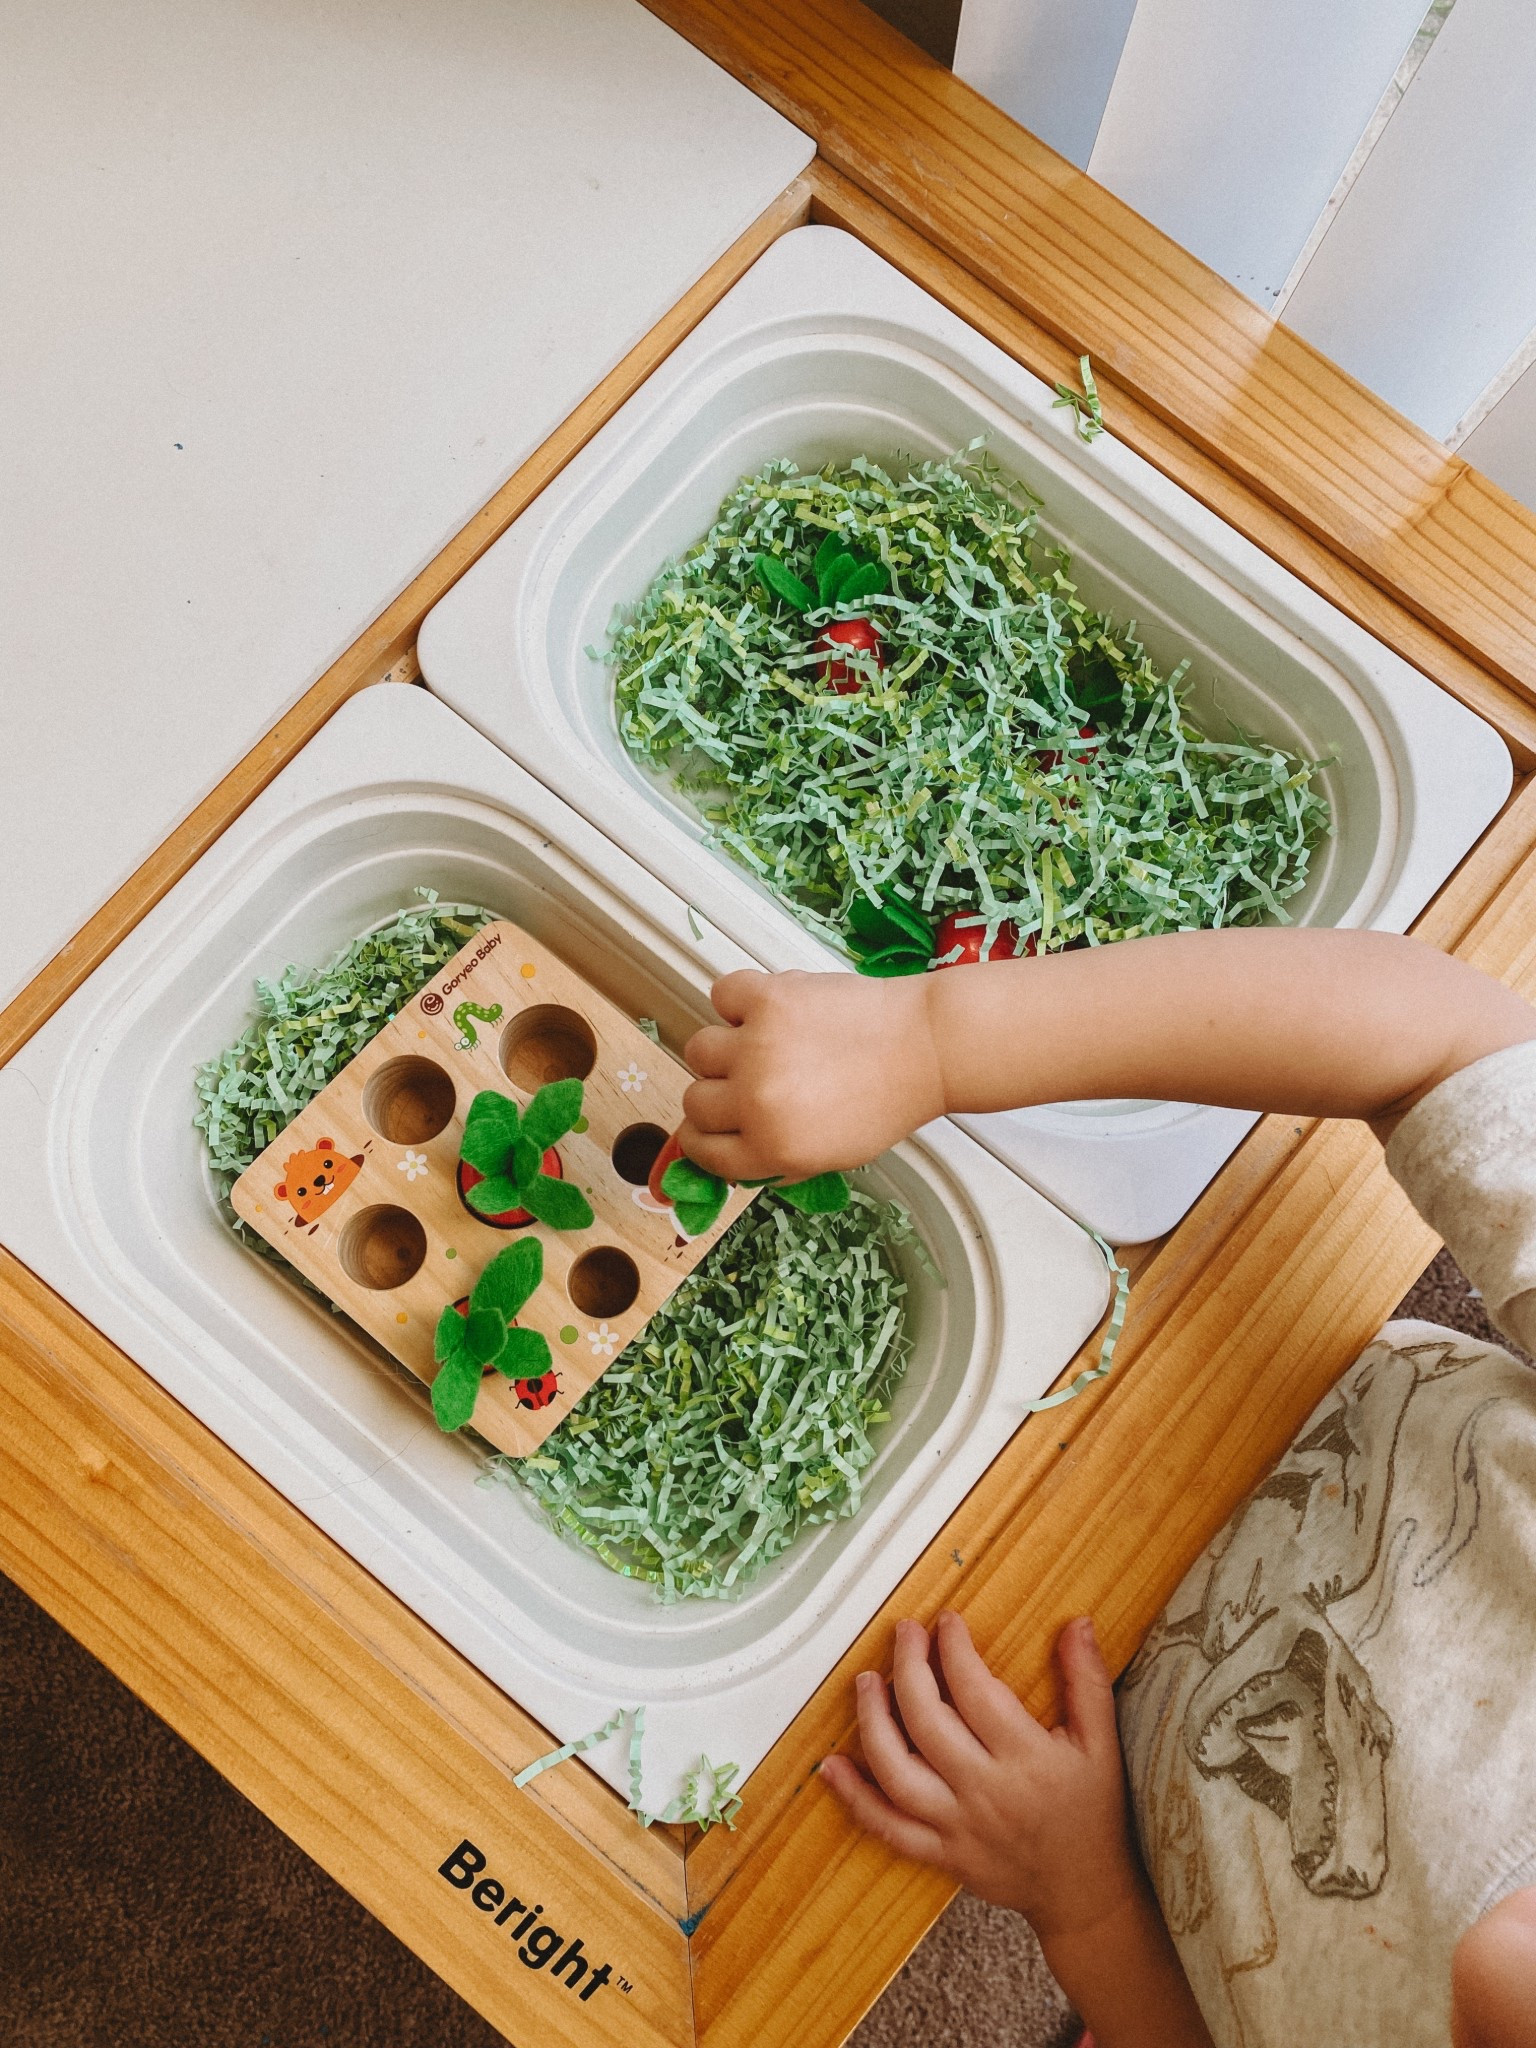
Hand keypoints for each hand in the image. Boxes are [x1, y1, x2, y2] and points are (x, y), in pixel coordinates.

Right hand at [677, 968, 945, 1183]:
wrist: (926, 1047)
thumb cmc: (887, 1101)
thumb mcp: (829, 1156)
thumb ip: (773, 1159)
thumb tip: (727, 1156)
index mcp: (772, 1148)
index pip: (702, 1151)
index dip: (705, 1140)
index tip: (713, 1128)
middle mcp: (757, 1100)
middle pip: (695, 1102)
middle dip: (718, 1097)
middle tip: (747, 1084)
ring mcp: (758, 1046)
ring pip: (699, 1050)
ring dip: (724, 1050)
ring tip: (760, 1045)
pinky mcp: (768, 999)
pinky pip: (721, 995)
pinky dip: (737, 1001)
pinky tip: (764, 1012)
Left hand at [823, 1612, 1212, 2047]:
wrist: (1083, 1893)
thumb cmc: (1092, 1812)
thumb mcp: (1101, 1743)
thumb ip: (1087, 1681)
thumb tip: (1077, 1623)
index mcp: (1026, 1758)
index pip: (976, 1691)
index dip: (953, 1649)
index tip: (946, 1622)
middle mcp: (986, 1791)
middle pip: (928, 1722)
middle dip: (908, 1668)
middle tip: (903, 1632)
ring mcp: (957, 1826)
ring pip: (898, 1772)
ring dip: (873, 1722)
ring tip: (865, 1682)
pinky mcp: (940, 1853)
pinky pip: (888, 1827)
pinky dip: (856, 1798)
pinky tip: (832, 1767)